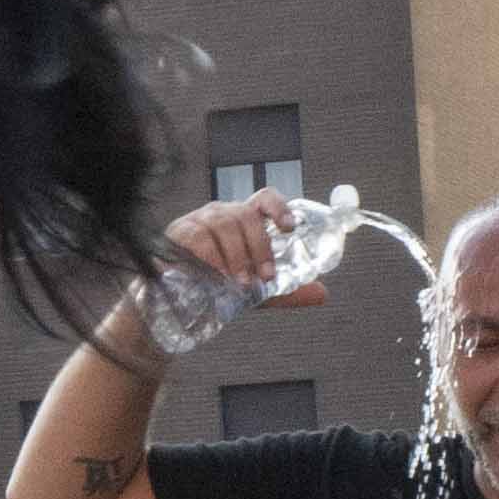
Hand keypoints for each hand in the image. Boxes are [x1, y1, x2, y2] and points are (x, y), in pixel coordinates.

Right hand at [163, 189, 360, 298]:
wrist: (175, 299)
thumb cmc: (217, 284)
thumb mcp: (256, 289)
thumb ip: (287, 290)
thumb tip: (323, 293)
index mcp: (244, 220)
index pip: (265, 199)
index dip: (279, 208)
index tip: (290, 227)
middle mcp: (223, 213)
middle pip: (246, 215)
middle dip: (260, 246)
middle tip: (265, 277)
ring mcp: (199, 219)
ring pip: (224, 225)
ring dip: (237, 256)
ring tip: (240, 283)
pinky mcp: (178, 231)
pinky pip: (198, 237)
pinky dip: (211, 259)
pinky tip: (215, 276)